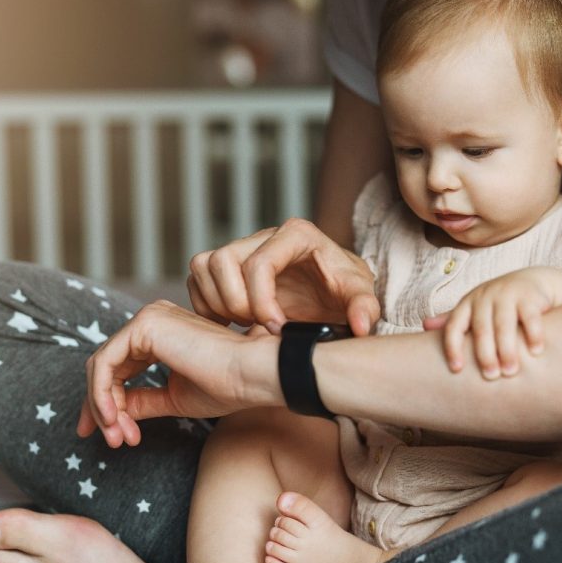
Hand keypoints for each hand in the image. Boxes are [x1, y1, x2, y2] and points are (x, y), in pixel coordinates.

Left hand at [76, 300, 273, 447]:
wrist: (252, 374)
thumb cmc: (227, 386)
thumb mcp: (174, 398)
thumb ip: (143, 401)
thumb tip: (112, 414)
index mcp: (161, 332)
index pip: (119, 367)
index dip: (108, 403)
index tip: (112, 436)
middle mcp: (152, 319)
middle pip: (106, 367)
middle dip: (102, 408)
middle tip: (112, 441)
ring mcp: (148, 318)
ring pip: (101, 366)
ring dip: (103, 406)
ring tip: (119, 435)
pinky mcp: (144, 325)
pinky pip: (104, 363)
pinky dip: (103, 393)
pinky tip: (115, 418)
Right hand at [187, 218, 379, 335]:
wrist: (334, 291)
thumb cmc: (344, 289)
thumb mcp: (361, 295)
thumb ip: (365, 307)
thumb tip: (361, 325)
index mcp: (297, 235)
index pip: (260, 262)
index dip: (261, 301)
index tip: (277, 328)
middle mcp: (264, 235)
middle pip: (223, 260)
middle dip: (237, 302)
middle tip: (260, 326)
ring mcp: (242, 248)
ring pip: (203, 265)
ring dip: (217, 303)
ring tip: (246, 324)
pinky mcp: (226, 266)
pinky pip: (196, 279)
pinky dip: (205, 306)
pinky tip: (231, 325)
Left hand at [424, 268, 561, 379]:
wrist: (531, 283)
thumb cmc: (496, 304)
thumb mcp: (473, 309)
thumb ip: (453, 319)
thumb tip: (424, 325)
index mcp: (468, 304)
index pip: (454, 326)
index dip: (453, 347)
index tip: (456, 370)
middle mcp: (485, 298)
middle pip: (482, 329)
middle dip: (485, 354)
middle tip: (490, 377)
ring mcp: (507, 295)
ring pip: (504, 324)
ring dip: (508, 349)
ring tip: (511, 371)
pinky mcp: (529, 297)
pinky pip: (531, 317)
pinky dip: (534, 334)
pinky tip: (536, 352)